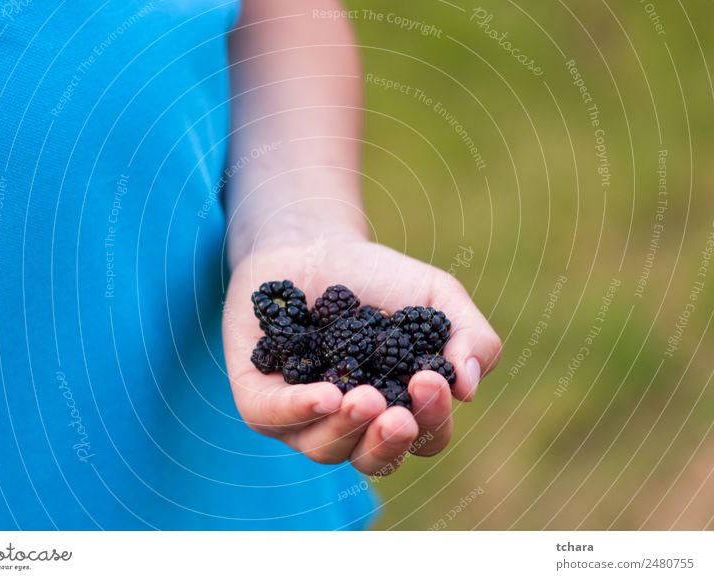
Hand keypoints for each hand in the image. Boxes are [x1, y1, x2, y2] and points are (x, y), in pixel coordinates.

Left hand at [223, 239, 501, 475]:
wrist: (316, 244)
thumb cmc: (380, 278)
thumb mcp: (438, 296)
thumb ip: (469, 335)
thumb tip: (468, 387)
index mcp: (398, 408)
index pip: (424, 437)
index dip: (431, 421)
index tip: (428, 381)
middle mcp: (351, 423)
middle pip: (374, 458)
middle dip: (388, 442)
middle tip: (398, 415)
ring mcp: (303, 416)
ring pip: (324, 449)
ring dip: (346, 428)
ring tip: (361, 397)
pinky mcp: (259, 397)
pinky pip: (273, 418)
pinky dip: (299, 411)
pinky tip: (324, 394)